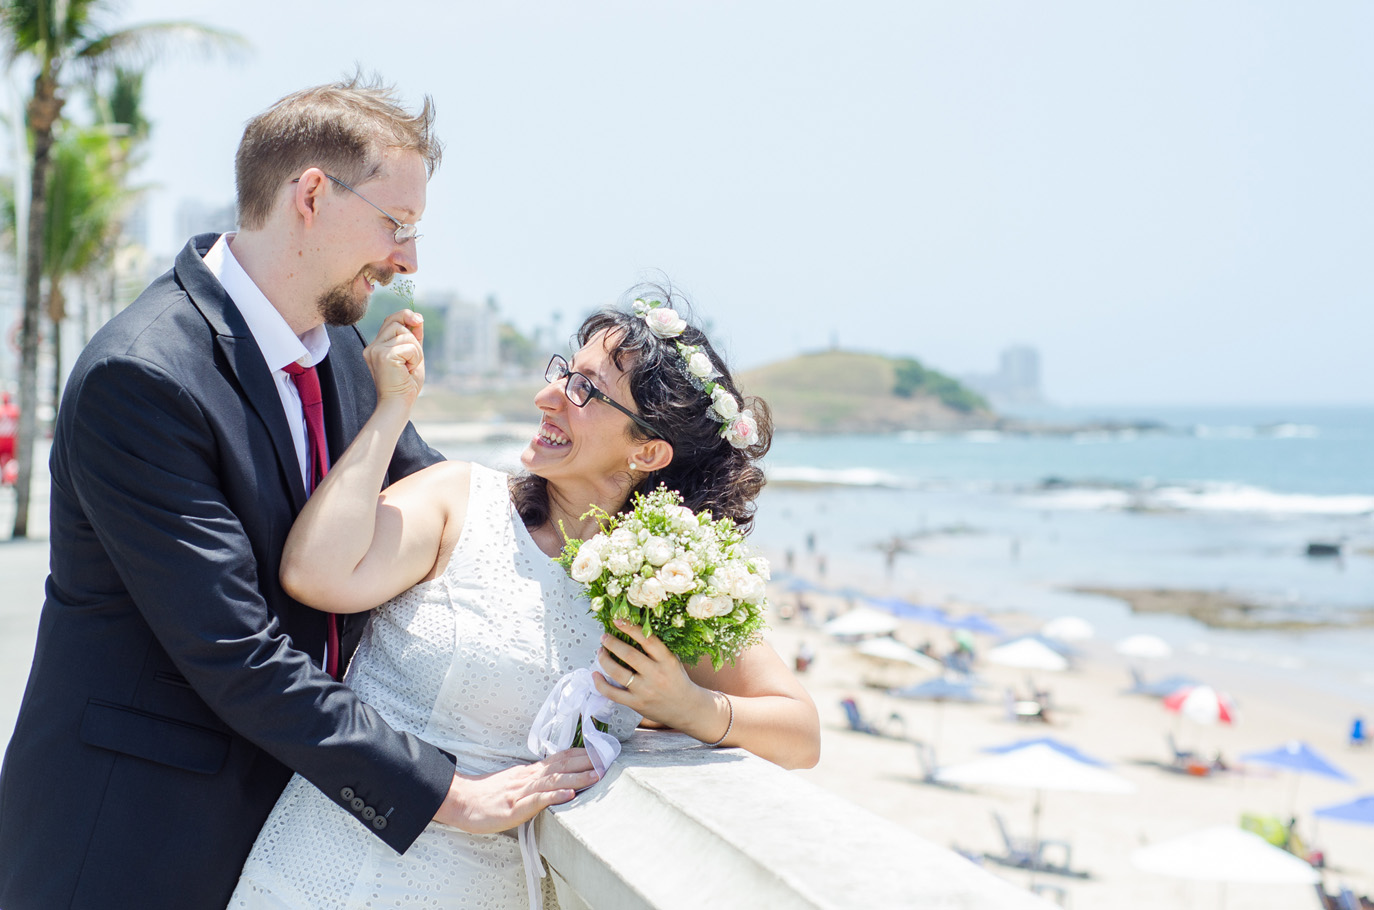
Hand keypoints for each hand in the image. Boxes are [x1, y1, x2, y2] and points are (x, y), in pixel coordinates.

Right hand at [365, 309, 424, 404]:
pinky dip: (415, 358)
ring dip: (416, 351)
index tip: (419, 319)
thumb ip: (414, 338)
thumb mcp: (412, 356)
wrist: (398, 404)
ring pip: (405, 334)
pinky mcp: (383, 356)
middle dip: (413, 338)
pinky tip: (408, 370)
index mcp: (377, 347)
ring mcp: (376, 350)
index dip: (405, 316)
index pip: (390, 320)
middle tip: (411, 359)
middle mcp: (373, 347)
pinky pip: (409, 346)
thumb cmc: (406, 385)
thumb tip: (418, 317)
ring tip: (409, 367)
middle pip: (397, 322)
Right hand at [433, 748, 598, 833]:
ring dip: (577, 777)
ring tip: (597, 775)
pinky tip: (569, 795)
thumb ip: (534, 780)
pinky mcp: (514, 807)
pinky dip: (554, 796)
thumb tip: (556, 779)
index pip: (560, 758)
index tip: (601, 751)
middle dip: (587, 762)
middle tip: (608, 759)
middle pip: (562, 765)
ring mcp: (522, 791)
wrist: (461, 800)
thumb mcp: (514, 782)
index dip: (582, 754)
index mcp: (529, 772)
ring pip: (554, 780)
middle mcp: (529, 777)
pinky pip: (536, 800)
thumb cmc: (487, 794)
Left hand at [593, 619, 718, 736]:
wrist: (687, 709)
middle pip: (629, 655)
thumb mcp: (673, 661)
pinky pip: (613, 693)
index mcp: (667, 660)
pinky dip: (600, 683)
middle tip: (604, 637)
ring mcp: (645, 690)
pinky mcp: (636, 704)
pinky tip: (595, 675)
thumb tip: (631, 633)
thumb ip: (656, 650)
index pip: (647, 639)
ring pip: (618, 673)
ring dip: (605, 660)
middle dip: (612, 643)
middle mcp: (656, 674)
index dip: (630, 628)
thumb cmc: (678, 681)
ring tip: (600, 652)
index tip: (618, 620)